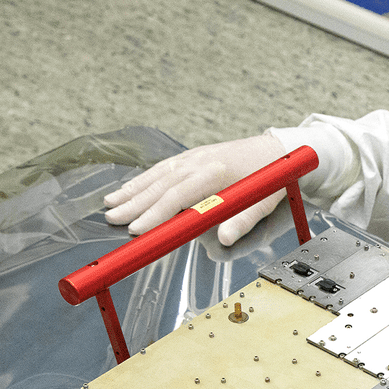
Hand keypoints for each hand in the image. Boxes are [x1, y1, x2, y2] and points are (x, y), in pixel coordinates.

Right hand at [103, 134, 286, 245]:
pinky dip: (143, 179)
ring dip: (132, 190)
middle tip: (112, 219)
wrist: (278, 149)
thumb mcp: (264, 202)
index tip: (138, 229)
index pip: (178, 197)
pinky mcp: (193, 155)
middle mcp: (200, 161)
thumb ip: (242, 221)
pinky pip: (162, 168)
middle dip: (134, 204)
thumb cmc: (271, 177)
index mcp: (216, 172)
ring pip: (157, 175)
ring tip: (110, 204)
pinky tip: (129, 188)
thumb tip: (224, 238)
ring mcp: (194, 156)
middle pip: (160, 186)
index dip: (156, 214)